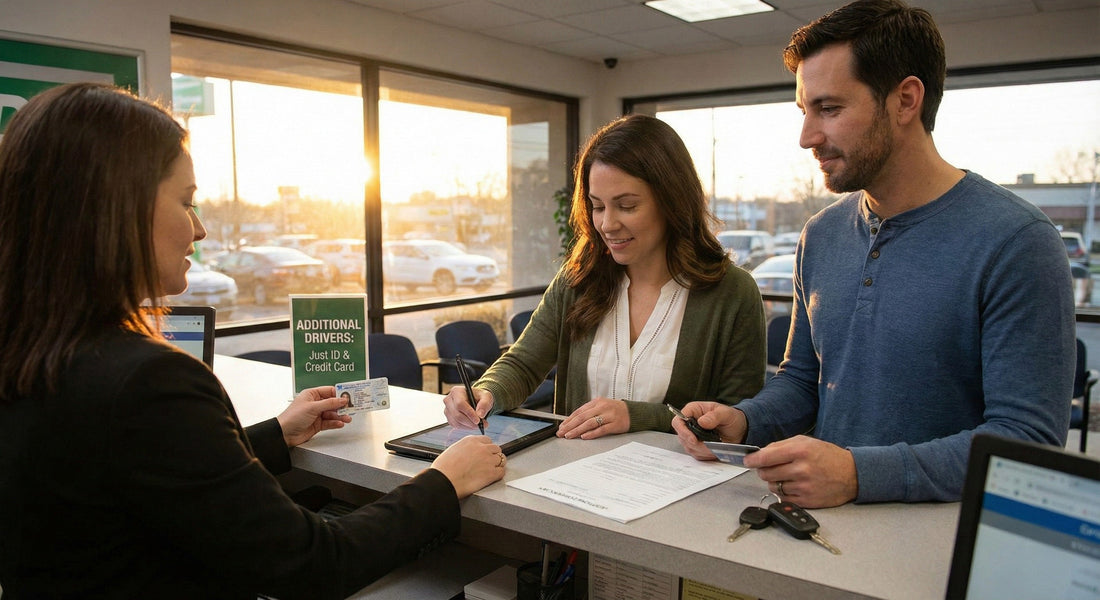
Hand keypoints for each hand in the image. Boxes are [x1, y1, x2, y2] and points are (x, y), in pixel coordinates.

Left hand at [277, 386, 351, 447]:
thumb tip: (342, 399)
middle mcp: (314, 404)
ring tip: (347, 418)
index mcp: (311, 395)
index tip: (349, 396)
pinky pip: (329, 422)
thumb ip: (329, 403)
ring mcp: (316, 415)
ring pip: (332, 414)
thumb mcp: (312, 407)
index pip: (329, 391)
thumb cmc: (292, 417)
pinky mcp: (317, 425)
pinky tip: (340, 423)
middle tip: (351, 408)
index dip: (339, 394)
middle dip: (341, 406)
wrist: (284, 434)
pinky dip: (335, 423)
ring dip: (340, 416)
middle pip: (332, 403)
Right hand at [431, 435, 505, 497]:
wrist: (443, 480)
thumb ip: (465, 449)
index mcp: (471, 440)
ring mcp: (488, 460)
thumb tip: (469, 453)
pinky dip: (498, 475)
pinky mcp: (492, 473)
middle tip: (487, 463)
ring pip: (501, 459)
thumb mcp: (453, 450)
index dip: (486, 448)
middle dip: (492, 455)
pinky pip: (501, 472)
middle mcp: (482, 448)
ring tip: (489, 471)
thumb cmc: (443, 469)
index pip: (487, 440)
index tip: (485, 453)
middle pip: (496, 449)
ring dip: (496, 465)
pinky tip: (491, 477)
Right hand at [442, 385, 493, 429]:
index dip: (469, 413)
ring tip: (479, 424)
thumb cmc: (479, 397)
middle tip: (482, 424)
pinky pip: (456, 426)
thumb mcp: (486, 396)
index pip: (460, 404)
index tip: (478, 420)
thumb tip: (480, 414)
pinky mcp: (449, 418)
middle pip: (457, 415)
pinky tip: (473, 424)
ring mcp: (447, 410)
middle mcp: (449, 400)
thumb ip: (485, 404)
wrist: (475, 400)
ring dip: (469, 426)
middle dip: (470, 422)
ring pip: (457, 422)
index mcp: (456, 391)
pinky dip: (466, 427)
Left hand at [556, 397, 628, 439]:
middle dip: (570, 426)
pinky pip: (601, 429)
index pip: (579, 411)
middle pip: (582, 417)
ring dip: (577, 430)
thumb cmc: (615, 411)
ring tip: (569, 436)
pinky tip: (584, 436)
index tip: (561, 427)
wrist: (633, 412)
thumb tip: (573, 422)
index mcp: (597, 402)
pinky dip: (591, 433)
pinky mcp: (615, 424)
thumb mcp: (601, 407)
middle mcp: (602, 407)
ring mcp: (609, 416)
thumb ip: (589, 412)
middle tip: (561, 433)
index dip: (569, 419)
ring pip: (589, 423)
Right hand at [671, 401, 744, 459]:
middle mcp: (689, 423)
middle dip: (695, 443)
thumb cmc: (731, 418)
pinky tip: (714, 450)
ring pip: (688, 447)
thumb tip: (702, 421)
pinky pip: (696, 454)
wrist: (738, 430)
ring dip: (701, 450)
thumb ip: (714, 416)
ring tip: (715, 446)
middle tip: (709, 445)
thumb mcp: (726, 413)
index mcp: (693, 411)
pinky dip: (705, 454)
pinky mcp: (697, 447)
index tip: (693, 439)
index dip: (682, 431)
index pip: (678, 421)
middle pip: (682, 437)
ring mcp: (692, 436)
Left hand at [743, 435, 857, 507]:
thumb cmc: (828, 456)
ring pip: (773, 487)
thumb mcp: (806, 442)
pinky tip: (794, 485)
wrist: (852, 475)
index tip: (747, 461)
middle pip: (766, 474)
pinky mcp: (806, 501)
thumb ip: (781, 446)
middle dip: (764, 470)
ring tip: (787, 476)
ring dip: (775, 482)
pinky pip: (783, 498)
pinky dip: (784, 492)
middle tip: (772, 467)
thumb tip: (760, 453)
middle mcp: (801, 469)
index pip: (766, 457)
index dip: (752, 460)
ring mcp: (804, 487)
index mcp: (800, 451)